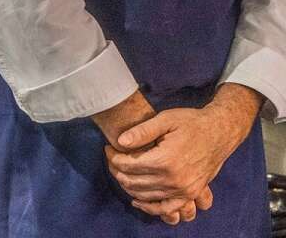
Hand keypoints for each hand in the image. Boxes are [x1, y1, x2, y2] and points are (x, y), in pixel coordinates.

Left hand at [93, 93, 202, 224]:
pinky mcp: (189, 194)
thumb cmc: (191, 122)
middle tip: (110, 159)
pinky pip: (165, 208)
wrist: (219, 132)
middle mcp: (174, 180)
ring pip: (146, 195)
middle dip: (117, 171)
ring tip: (120, 172)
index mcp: (166, 159)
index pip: (129, 165)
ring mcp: (183, 190)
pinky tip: (137, 200)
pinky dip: (149, 207)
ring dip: (129, 186)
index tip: (108, 148)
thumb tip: (120, 141)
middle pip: (135, 181)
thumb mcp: (166, 119)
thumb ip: (142, 131)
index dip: (114, 157)